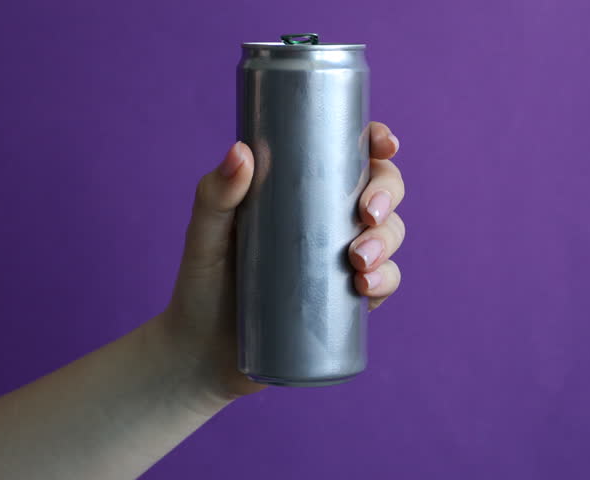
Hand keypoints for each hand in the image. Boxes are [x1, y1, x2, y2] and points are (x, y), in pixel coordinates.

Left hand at [158, 122, 404, 408]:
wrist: (204, 357)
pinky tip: (366, 288)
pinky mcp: (346, 301)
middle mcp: (326, 221)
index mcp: (299, 191)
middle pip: (381, 192)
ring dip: (387, 241)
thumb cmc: (201, 286)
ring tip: (359, 261)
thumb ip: (215, 195)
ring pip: (389, 236)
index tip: (384, 146)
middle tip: (367, 214)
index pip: (348, 156)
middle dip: (387, 195)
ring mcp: (340, 261)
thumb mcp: (205, 236)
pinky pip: (383, 284)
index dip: (377, 144)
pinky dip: (385, 282)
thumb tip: (242, 151)